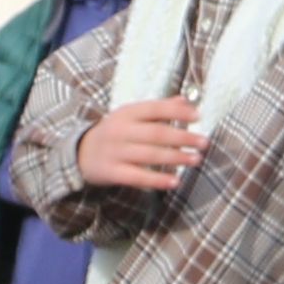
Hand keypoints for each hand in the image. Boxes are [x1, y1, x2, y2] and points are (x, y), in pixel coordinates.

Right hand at [73, 100, 202, 193]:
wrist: (79, 153)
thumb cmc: (114, 133)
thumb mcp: (131, 116)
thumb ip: (158, 109)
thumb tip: (187, 101)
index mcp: (126, 113)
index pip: (154, 109)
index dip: (177, 112)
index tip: (198, 116)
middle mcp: (120, 131)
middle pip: (155, 133)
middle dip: (182, 138)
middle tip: (204, 142)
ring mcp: (115, 152)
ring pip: (149, 155)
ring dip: (175, 158)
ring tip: (195, 159)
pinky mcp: (111, 172)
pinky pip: (137, 177)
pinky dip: (157, 180)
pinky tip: (175, 181)